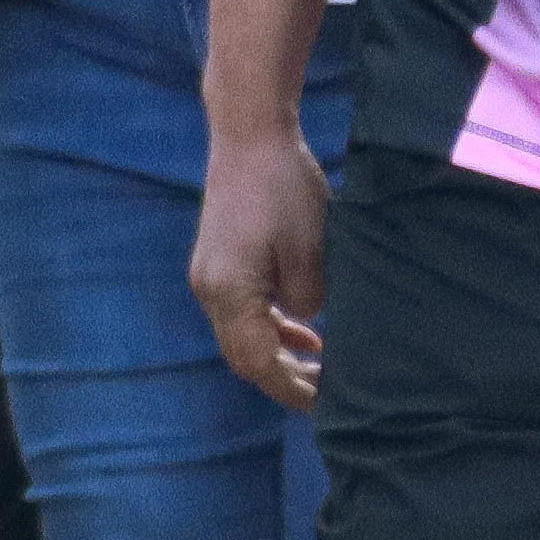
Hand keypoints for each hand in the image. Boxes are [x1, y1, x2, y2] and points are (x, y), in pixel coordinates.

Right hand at [190, 126, 332, 411]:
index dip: (294, 389)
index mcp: (228, 290)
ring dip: (280, 355)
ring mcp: (209, 276)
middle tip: (331, 394)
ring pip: (242, 336)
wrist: (249, 135)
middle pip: (244, 356)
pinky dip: (272, 328)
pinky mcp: (219, 262)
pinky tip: (306, 333)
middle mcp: (209, 288)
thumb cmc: (285, 188)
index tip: (330, 404)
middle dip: (286, 380)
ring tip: (323, 368)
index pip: (259, 362)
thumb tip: (307, 324)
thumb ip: (310, 301)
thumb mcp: (313, 251)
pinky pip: (242, 312)